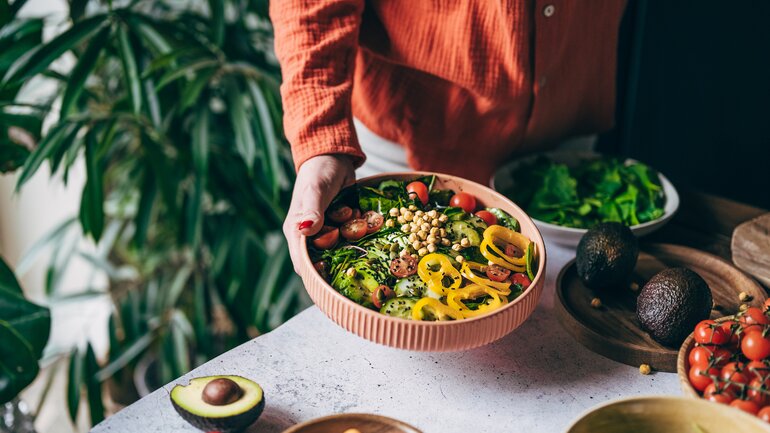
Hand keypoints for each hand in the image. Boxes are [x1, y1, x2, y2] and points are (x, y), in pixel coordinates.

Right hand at [283, 154, 355, 273]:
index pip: (302, 262)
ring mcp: (327, 231)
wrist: (334, 158)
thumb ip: (312, 210)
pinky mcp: (342, 225)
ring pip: (342, 249)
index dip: (317, 272)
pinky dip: (361, 230)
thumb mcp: (316, 190)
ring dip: (354, 240)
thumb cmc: (318, 172)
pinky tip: (364, 217)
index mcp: (296, 231)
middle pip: (325, 260)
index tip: (336, 273)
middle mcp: (310, 235)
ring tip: (357, 219)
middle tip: (353, 238)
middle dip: (341, 255)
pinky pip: (353, 236)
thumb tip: (305, 229)